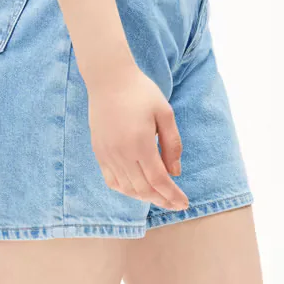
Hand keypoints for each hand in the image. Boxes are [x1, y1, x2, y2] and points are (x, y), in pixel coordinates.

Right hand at [87, 64, 188, 210]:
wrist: (108, 79)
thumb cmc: (141, 93)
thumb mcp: (165, 113)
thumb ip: (173, 144)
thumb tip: (175, 173)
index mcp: (140, 143)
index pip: (159, 180)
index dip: (172, 195)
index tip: (184, 203)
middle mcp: (122, 153)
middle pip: (144, 189)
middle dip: (162, 200)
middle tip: (176, 205)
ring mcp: (108, 155)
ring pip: (127, 188)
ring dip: (145, 197)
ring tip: (160, 198)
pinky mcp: (99, 153)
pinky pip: (112, 181)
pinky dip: (126, 190)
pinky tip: (137, 190)